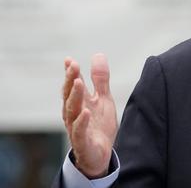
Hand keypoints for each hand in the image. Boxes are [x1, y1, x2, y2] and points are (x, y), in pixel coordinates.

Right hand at [62, 53, 117, 177]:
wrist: (100, 154)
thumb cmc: (98, 125)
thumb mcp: (103, 99)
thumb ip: (100, 79)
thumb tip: (98, 55)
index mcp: (79, 103)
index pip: (72, 86)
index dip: (71, 73)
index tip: (70, 59)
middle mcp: (74, 114)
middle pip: (70, 95)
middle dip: (71, 80)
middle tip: (73, 65)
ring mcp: (76, 128)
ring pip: (72, 111)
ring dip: (75, 97)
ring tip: (79, 82)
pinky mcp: (82, 142)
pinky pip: (79, 132)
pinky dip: (82, 122)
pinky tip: (86, 112)